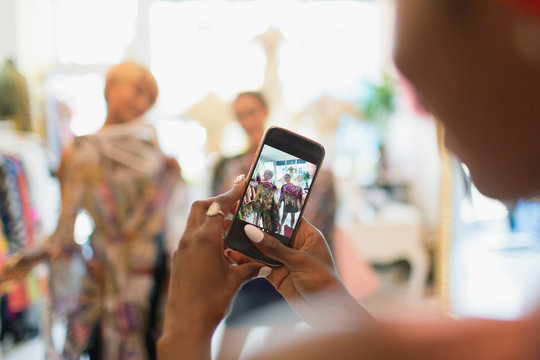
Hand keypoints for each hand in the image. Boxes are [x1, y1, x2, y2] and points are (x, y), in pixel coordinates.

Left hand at [160, 178, 266, 357]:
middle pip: (201, 207)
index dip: (230, 194)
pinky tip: (219, 246)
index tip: (241, 183)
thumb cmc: (211, 302)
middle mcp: (190, 240)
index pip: (218, 208)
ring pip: (195, 222)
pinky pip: (191, 237)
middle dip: (217, 201)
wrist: (186, 324)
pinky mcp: (178, 259)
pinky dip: (205, 233)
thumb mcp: (235, 282)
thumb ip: (250, 268)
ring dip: (211, 218)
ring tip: (231, 224)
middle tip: (234, 201)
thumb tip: (265, 264)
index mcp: (205, 240)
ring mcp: (181, 249)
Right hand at [226, 219, 372, 327]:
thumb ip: (274, 247)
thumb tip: (251, 231)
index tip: (249, 201)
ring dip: (245, 244)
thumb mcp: (299, 261)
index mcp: (307, 234)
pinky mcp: (276, 274)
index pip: (285, 216)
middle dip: (252, 226)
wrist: (326, 313)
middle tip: (231, 217)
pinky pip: (258, 264)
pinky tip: (232, 255)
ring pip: (261, 248)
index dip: (268, 209)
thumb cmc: (323, 282)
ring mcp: (284, 259)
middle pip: (270, 231)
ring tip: (226, 234)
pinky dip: (246, 261)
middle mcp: (294, 244)